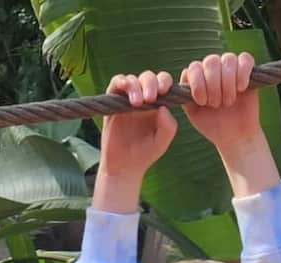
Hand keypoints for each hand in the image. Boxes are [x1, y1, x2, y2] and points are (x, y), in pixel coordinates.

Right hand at [94, 71, 176, 212]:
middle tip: (150, 98)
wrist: (124, 166)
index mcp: (158, 104)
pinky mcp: (112, 103)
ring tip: (137, 103)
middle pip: (148, 77)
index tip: (165, 91)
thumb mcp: (163, 140)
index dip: (165, 82)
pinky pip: (115, 84)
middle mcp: (143, 99)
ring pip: (132, 79)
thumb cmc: (145, 154)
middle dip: (151, 83)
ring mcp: (126, 100)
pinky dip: (120, 82)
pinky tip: (126, 92)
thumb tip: (162, 106)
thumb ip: (168, 124)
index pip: (163, 83)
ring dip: (135, 85)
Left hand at [180, 53, 261, 152]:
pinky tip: (241, 88)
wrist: (234, 135)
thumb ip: (185, 96)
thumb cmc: (212, 124)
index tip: (202, 102)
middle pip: (211, 61)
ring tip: (228, 101)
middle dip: (213, 84)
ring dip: (228, 82)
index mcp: (198, 77)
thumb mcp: (194, 112)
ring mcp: (230, 68)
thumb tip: (184, 77)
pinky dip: (243, 72)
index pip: (194, 67)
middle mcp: (213, 69)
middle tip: (215, 104)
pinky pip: (245, 59)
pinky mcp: (248, 70)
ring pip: (228, 59)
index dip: (198, 83)